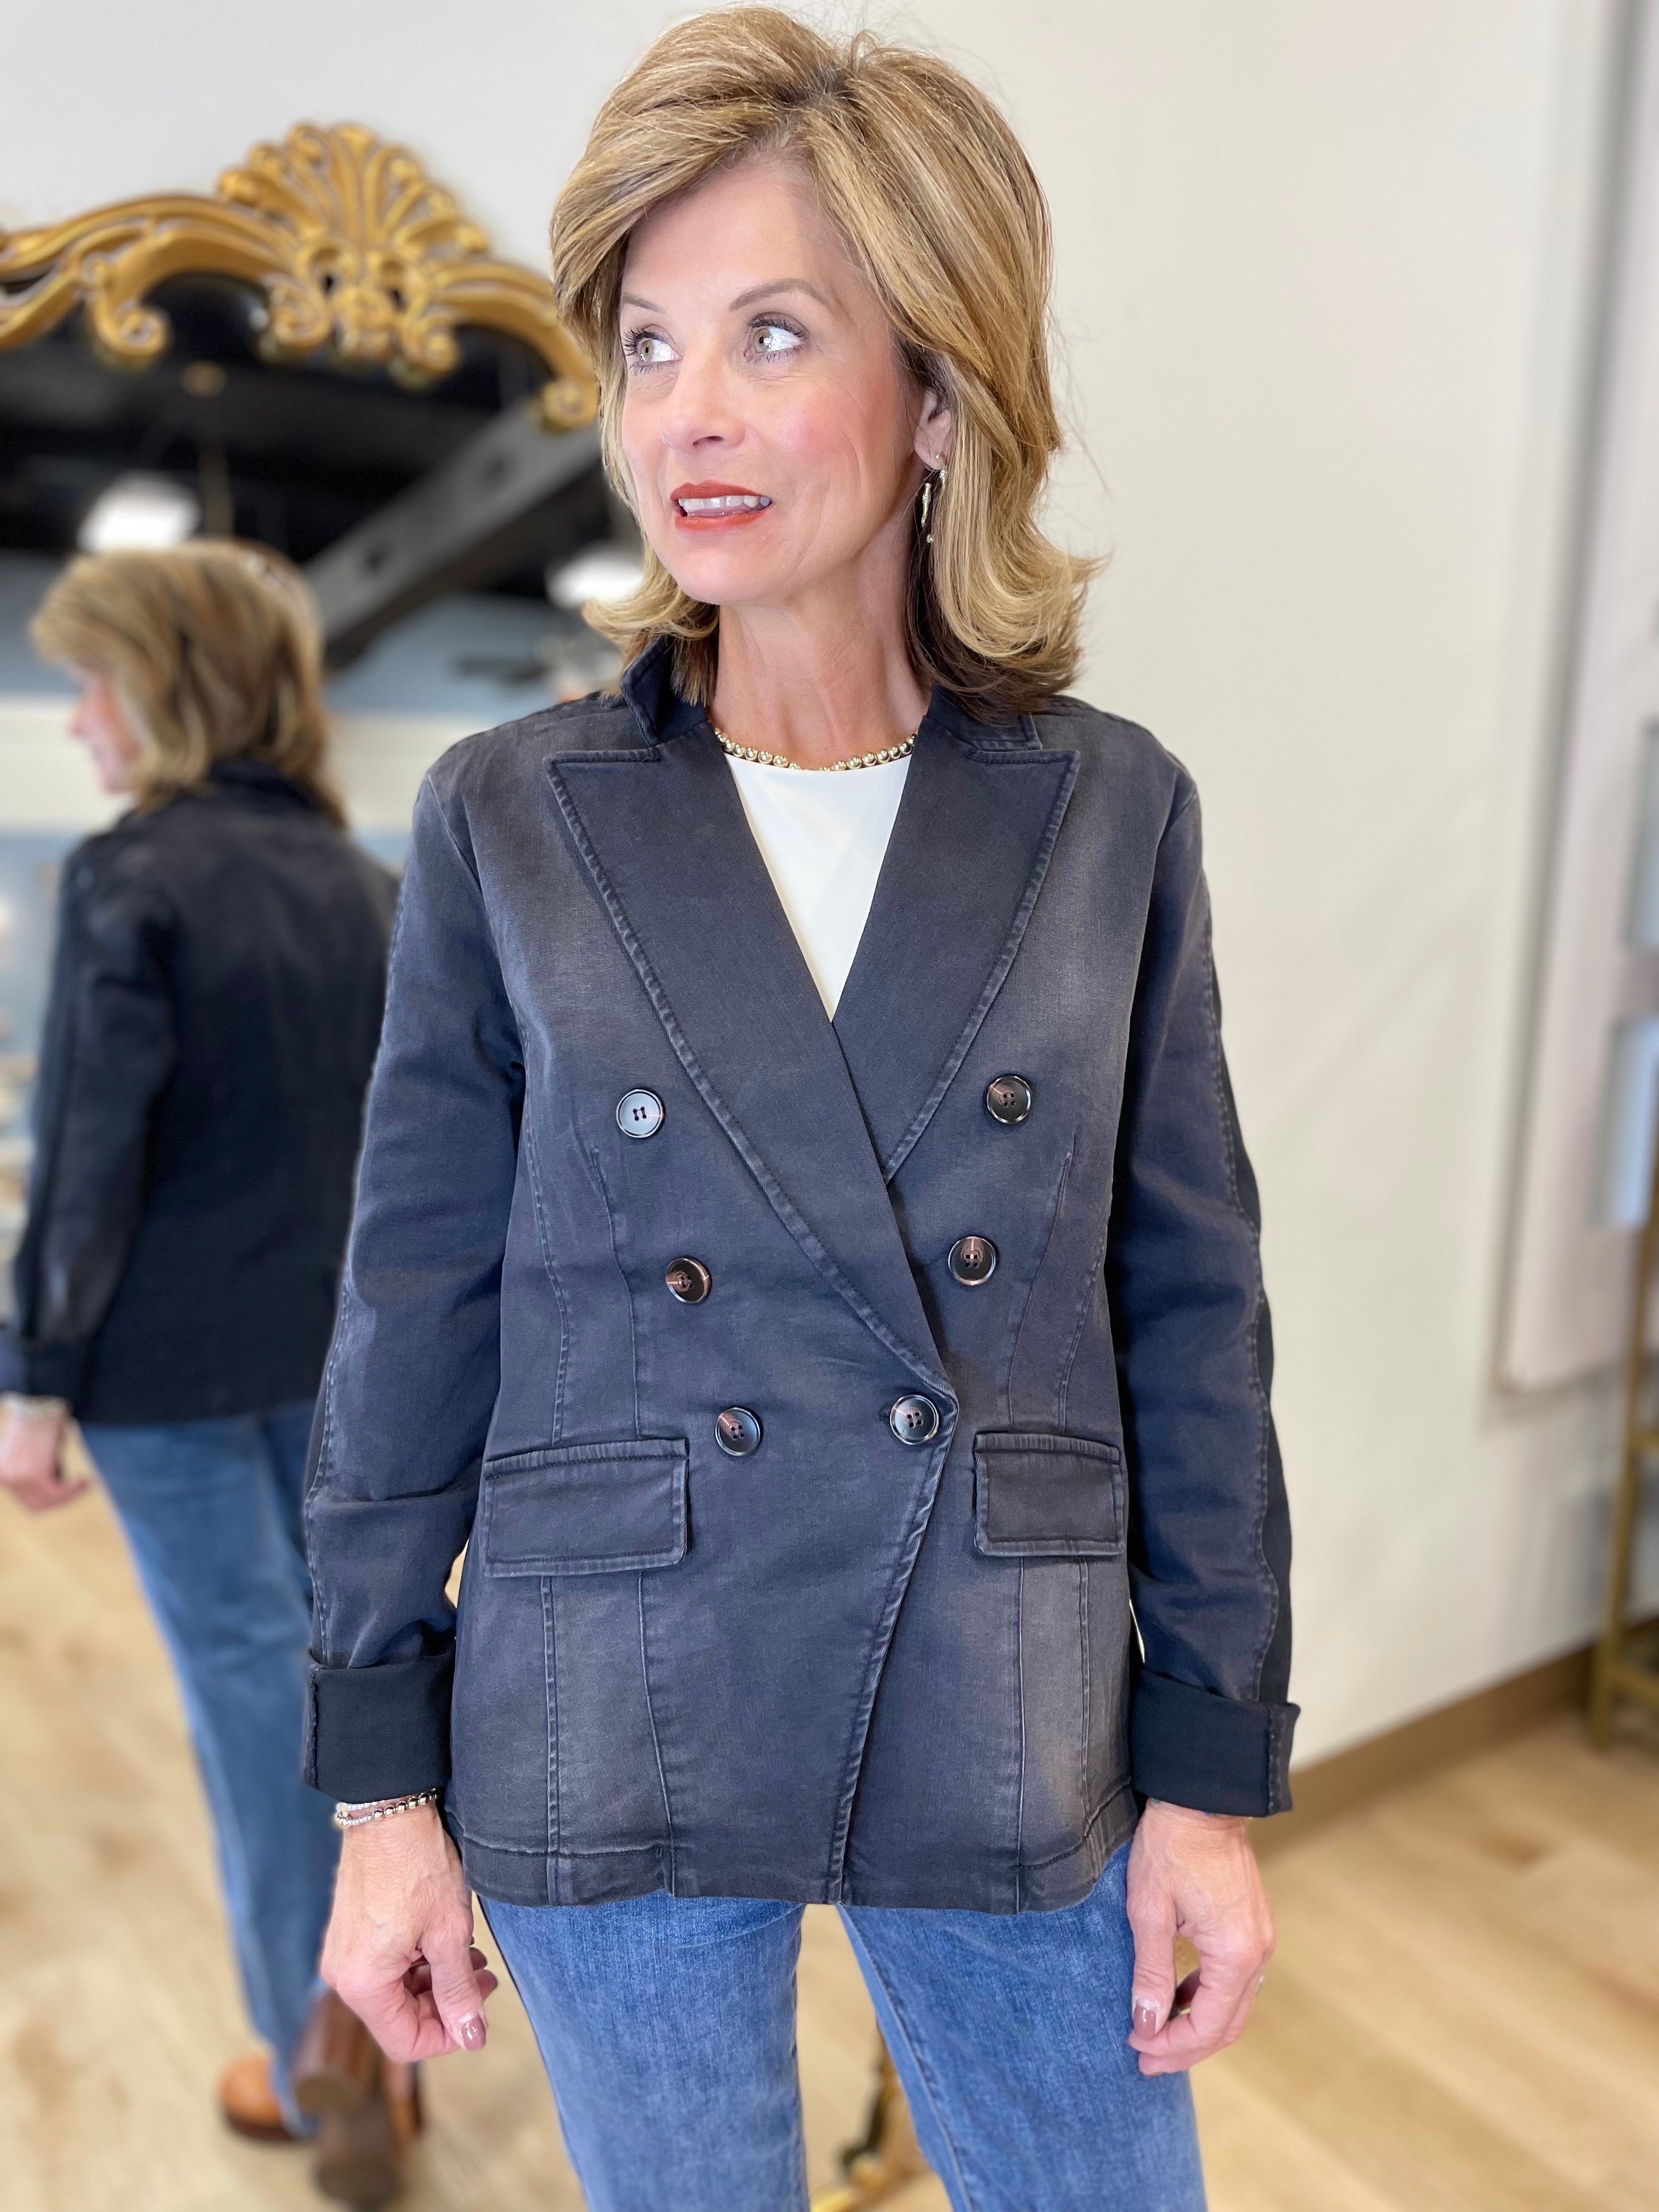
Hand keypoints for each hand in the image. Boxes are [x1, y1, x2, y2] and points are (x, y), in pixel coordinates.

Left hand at [0, 1400, 89, 1512]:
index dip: (50, 1500)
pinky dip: (74, 1489)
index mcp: (2, 1473)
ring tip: (84, 1482)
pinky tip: (84, 1480)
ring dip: (70, 1494)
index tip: (67, 1489)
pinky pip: (58, 1492)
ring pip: (49, 1501)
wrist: (39, 1401)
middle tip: (79, 1487)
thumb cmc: (40, 1418)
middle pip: (37, 1505)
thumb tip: (57, 1479)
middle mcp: (7, 1479)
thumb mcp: (32, 1448)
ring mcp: (20, 1478)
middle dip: (61, 1500)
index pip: (27, 1500)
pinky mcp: (36, 1475)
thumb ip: (36, 1465)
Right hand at [321, 1803, 498, 2062]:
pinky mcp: (349, 1933)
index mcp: (362, 1983)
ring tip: (471, 1956)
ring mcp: (343, 1953)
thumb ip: (459, 1991)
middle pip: (399, 2017)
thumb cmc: (418, 1864)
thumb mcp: (449, 1933)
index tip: (479, 2016)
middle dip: (445, 2005)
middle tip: (484, 1977)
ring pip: (394, 1992)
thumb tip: (472, 2038)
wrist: (389, 1807)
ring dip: (435, 1982)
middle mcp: (343, 1975)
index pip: (405, 2041)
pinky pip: (384, 1967)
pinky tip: (445, 1942)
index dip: (448, 2037)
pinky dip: (416, 1963)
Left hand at [1125, 1799, 1274, 2075]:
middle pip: (1226, 2024)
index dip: (1172, 2046)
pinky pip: (1233, 1978)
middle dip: (1185, 2047)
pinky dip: (1206, 1996)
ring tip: (1155, 2034)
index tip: (1136, 2048)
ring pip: (1233, 2004)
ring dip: (1196, 2024)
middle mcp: (1257, 1952)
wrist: (1201, 1799)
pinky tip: (1176, 1995)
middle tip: (1144, 2059)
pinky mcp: (1251, 1925)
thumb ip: (1151, 1973)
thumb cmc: (1171, 1848)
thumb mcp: (1149, 1912)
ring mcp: (1258, 1938)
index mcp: (1235, 1953)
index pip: (1208, 2026)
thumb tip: (1146, 2024)